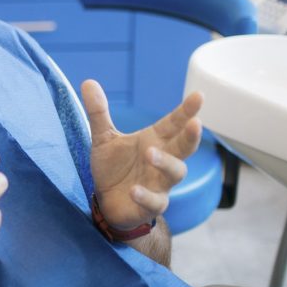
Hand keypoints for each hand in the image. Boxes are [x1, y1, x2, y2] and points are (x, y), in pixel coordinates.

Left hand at [83, 79, 201, 229]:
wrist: (106, 201)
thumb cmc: (113, 167)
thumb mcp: (103, 138)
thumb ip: (98, 112)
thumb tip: (88, 81)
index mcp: (154, 140)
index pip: (174, 123)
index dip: (187, 110)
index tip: (199, 95)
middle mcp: (162, 160)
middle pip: (184, 147)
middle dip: (191, 136)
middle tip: (196, 123)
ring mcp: (159, 183)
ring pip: (175, 173)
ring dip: (165, 163)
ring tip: (150, 153)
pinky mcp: (151, 205)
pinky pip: (155, 202)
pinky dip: (146, 195)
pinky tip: (134, 189)